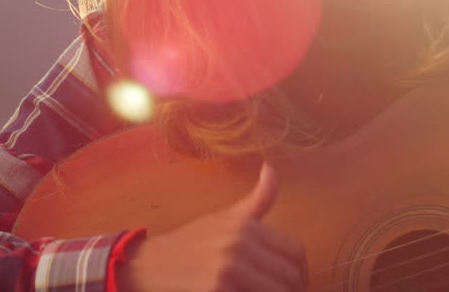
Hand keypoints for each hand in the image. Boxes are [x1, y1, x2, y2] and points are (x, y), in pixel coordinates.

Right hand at [119, 161, 309, 291]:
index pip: (296, 252)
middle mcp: (239, 245)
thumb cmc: (189, 244)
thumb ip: (256, 201)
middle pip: (289, 278)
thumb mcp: (223, 217)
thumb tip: (271, 168)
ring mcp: (227, 271)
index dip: (302, 273)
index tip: (297, 284)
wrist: (146, 266)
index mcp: (245, 226)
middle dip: (292, 291)